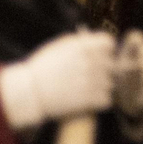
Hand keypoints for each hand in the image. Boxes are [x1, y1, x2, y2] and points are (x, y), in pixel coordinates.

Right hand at [0, 29, 114, 131]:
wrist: (30, 92)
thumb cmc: (43, 67)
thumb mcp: (61, 45)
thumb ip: (82, 42)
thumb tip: (98, 42)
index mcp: (85, 46)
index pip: (110, 43)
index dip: (105, 50)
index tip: (99, 56)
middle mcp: (92, 62)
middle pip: (112, 64)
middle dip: (103, 69)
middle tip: (91, 76)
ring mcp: (93, 81)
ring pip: (110, 83)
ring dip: (102, 86)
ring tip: (88, 89)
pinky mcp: (91, 100)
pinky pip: (107, 100)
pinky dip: (100, 101)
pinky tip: (89, 100)